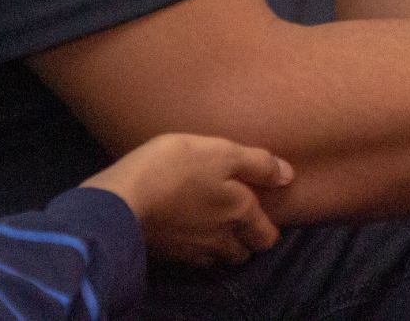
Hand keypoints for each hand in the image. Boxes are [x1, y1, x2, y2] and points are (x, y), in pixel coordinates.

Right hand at [82, 132, 292, 266]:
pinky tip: (186, 229)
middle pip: (243, 253)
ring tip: (213, 225)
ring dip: (221, 247)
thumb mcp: (223, 152)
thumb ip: (259, 164)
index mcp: (240, 215)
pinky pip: (191, 258)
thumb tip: (288, 176)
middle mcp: (220, 241)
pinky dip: (194, 248)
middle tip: (239, 219)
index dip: (269, 228)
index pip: (267, 237)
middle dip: (246, 241)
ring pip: (217, 258)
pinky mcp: (166, 254)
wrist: (121, 199)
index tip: (263, 213)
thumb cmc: (177, 167)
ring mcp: (191, 252)